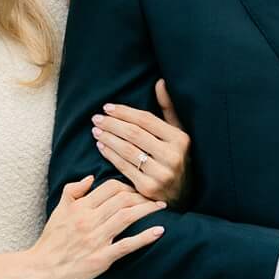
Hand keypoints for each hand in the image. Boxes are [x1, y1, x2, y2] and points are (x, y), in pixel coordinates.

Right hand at [31, 176, 166, 278]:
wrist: (40, 269)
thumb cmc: (51, 241)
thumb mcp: (58, 211)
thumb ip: (73, 191)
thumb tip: (90, 178)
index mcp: (79, 207)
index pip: (110, 188)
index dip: (128, 185)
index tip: (138, 189)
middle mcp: (88, 220)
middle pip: (123, 200)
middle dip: (142, 195)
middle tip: (154, 197)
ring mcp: (96, 239)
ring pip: (127, 217)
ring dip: (148, 210)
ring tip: (161, 206)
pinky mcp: (101, 258)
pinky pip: (127, 245)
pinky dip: (145, 237)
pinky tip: (159, 231)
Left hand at [93, 80, 191, 204]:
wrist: (183, 196)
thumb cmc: (177, 159)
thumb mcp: (179, 135)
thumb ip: (169, 110)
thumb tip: (160, 82)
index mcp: (180, 139)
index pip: (146, 120)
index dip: (124, 112)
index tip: (107, 107)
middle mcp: (173, 156)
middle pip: (134, 134)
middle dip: (112, 124)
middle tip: (96, 118)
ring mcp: (161, 174)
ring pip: (127, 150)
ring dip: (108, 138)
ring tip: (96, 129)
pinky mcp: (149, 188)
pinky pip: (124, 167)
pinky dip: (110, 154)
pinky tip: (101, 146)